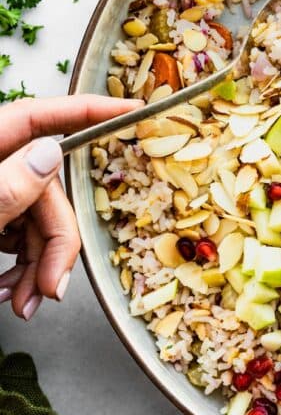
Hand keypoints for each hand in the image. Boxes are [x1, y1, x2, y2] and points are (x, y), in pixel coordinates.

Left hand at [0, 94, 141, 318]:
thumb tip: (49, 154)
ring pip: (37, 221)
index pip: (42, 116)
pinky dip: (20, 269)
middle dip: (56, 244)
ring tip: (22, 304)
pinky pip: (19, 238)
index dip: (90, 110)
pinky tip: (6, 292)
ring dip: (38, 268)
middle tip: (49, 290)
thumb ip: (8, 187)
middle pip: (48, 190)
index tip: (134, 111)